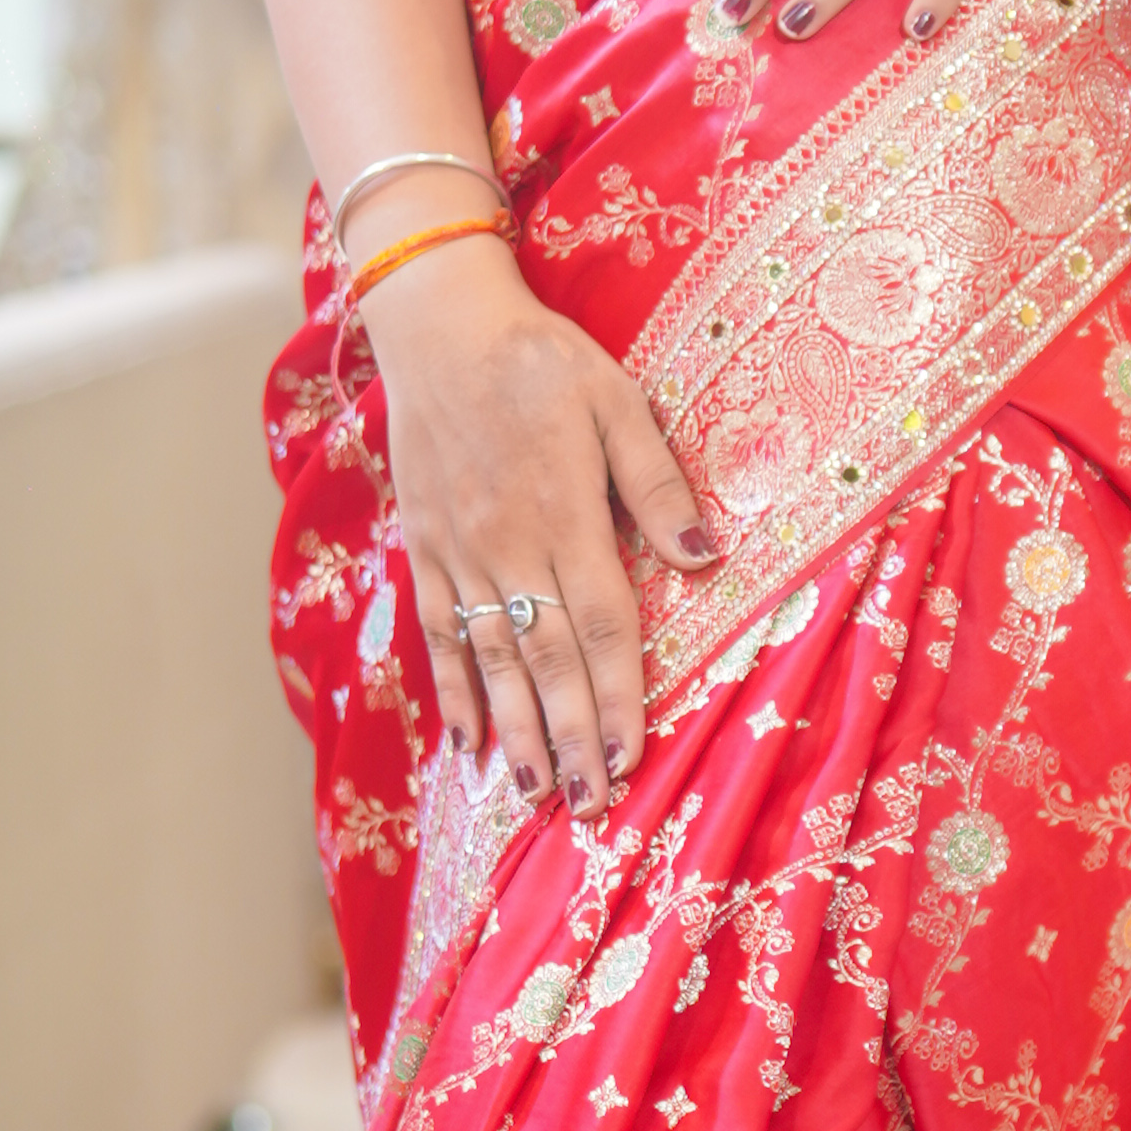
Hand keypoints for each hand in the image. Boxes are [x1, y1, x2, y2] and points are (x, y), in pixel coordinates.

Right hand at [363, 235, 721, 804]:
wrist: (436, 323)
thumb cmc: (538, 358)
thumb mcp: (616, 401)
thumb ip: (656, 484)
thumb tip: (706, 557)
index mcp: (563, 514)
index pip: (600, 626)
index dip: (618, 697)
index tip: (633, 757)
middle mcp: (507, 545)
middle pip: (545, 660)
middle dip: (571, 737)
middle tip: (589, 807)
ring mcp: (458, 552)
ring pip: (491, 659)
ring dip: (515, 730)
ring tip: (537, 791)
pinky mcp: (423, 547)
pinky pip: (438, 632)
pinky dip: (451, 689)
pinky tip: (466, 739)